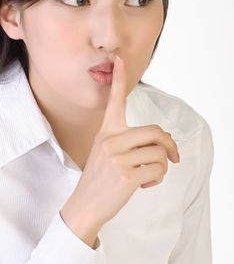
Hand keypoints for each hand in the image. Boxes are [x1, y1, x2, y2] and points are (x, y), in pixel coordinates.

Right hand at [60, 55, 179, 231]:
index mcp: (107, 131)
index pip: (114, 100)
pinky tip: (145, 183)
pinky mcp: (126, 176)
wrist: (85, 204)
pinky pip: (158, 169)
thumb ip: (132, 141)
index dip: (119, 78)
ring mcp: (118, 158)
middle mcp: (111, 140)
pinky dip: (158, 178)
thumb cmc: (100, 177)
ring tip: (149, 173)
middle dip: (170, 144)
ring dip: (162, 165)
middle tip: (173, 155)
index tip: (119, 59)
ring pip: (160, 152)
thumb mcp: (108, 152)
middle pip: (156, 131)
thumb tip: (165, 141)